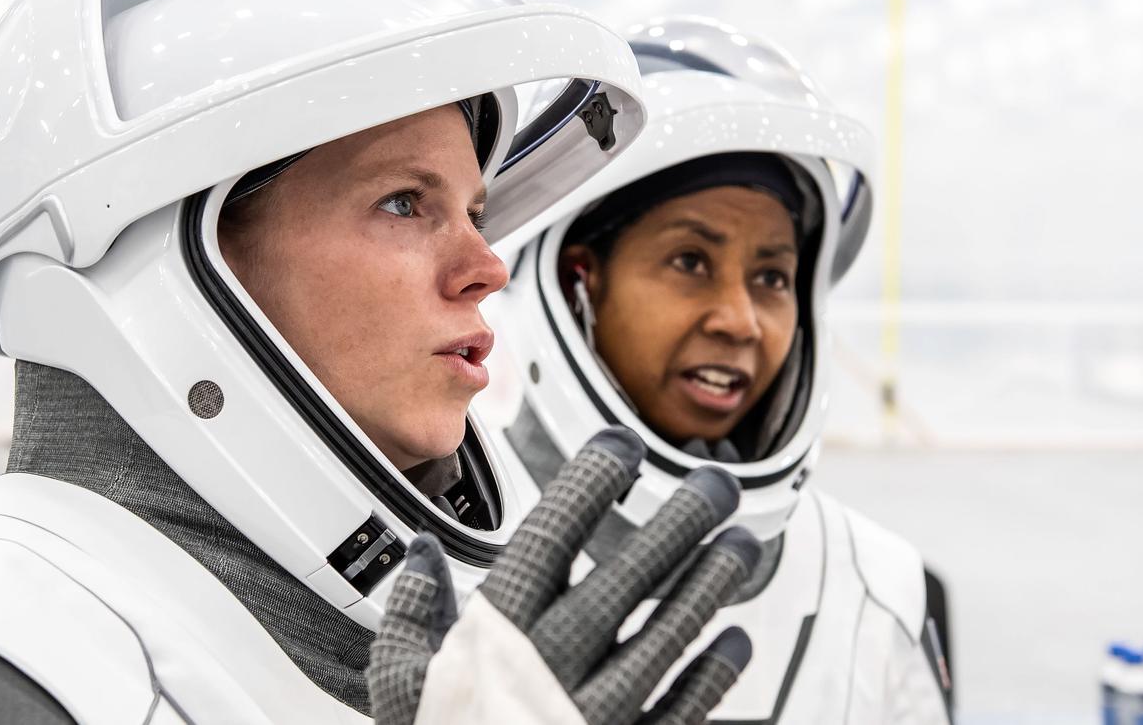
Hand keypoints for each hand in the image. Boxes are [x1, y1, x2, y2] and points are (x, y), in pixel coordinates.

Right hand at [368, 427, 760, 724]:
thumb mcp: (400, 683)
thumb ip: (411, 615)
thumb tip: (422, 557)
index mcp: (498, 636)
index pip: (551, 540)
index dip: (590, 486)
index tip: (622, 445)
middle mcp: (553, 666)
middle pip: (627, 580)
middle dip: (678, 526)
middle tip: (718, 486)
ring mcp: (595, 713)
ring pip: (667, 639)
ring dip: (709, 590)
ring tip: (742, 547)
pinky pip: (680, 711)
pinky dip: (712, 677)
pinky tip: (734, 641)